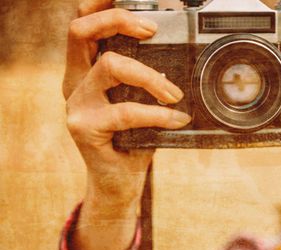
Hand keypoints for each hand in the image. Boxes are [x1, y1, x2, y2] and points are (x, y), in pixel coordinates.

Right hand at [64, 0, 189, 249]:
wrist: (119, 181)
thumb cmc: (135, 139)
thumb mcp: (143, 104)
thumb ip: (151, 81)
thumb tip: (185, 61)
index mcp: (87, 71)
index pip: (85, 27)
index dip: (103, 8)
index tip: (141, 12)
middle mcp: (75, 82)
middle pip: (81, 30)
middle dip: (119, 20)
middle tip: (152, 31)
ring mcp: (76, 103)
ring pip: (109, 65)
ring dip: (150, 76)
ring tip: (175, 94)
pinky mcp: (84, 127)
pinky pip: (126, 111)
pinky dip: (158, 114)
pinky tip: (177, 121)